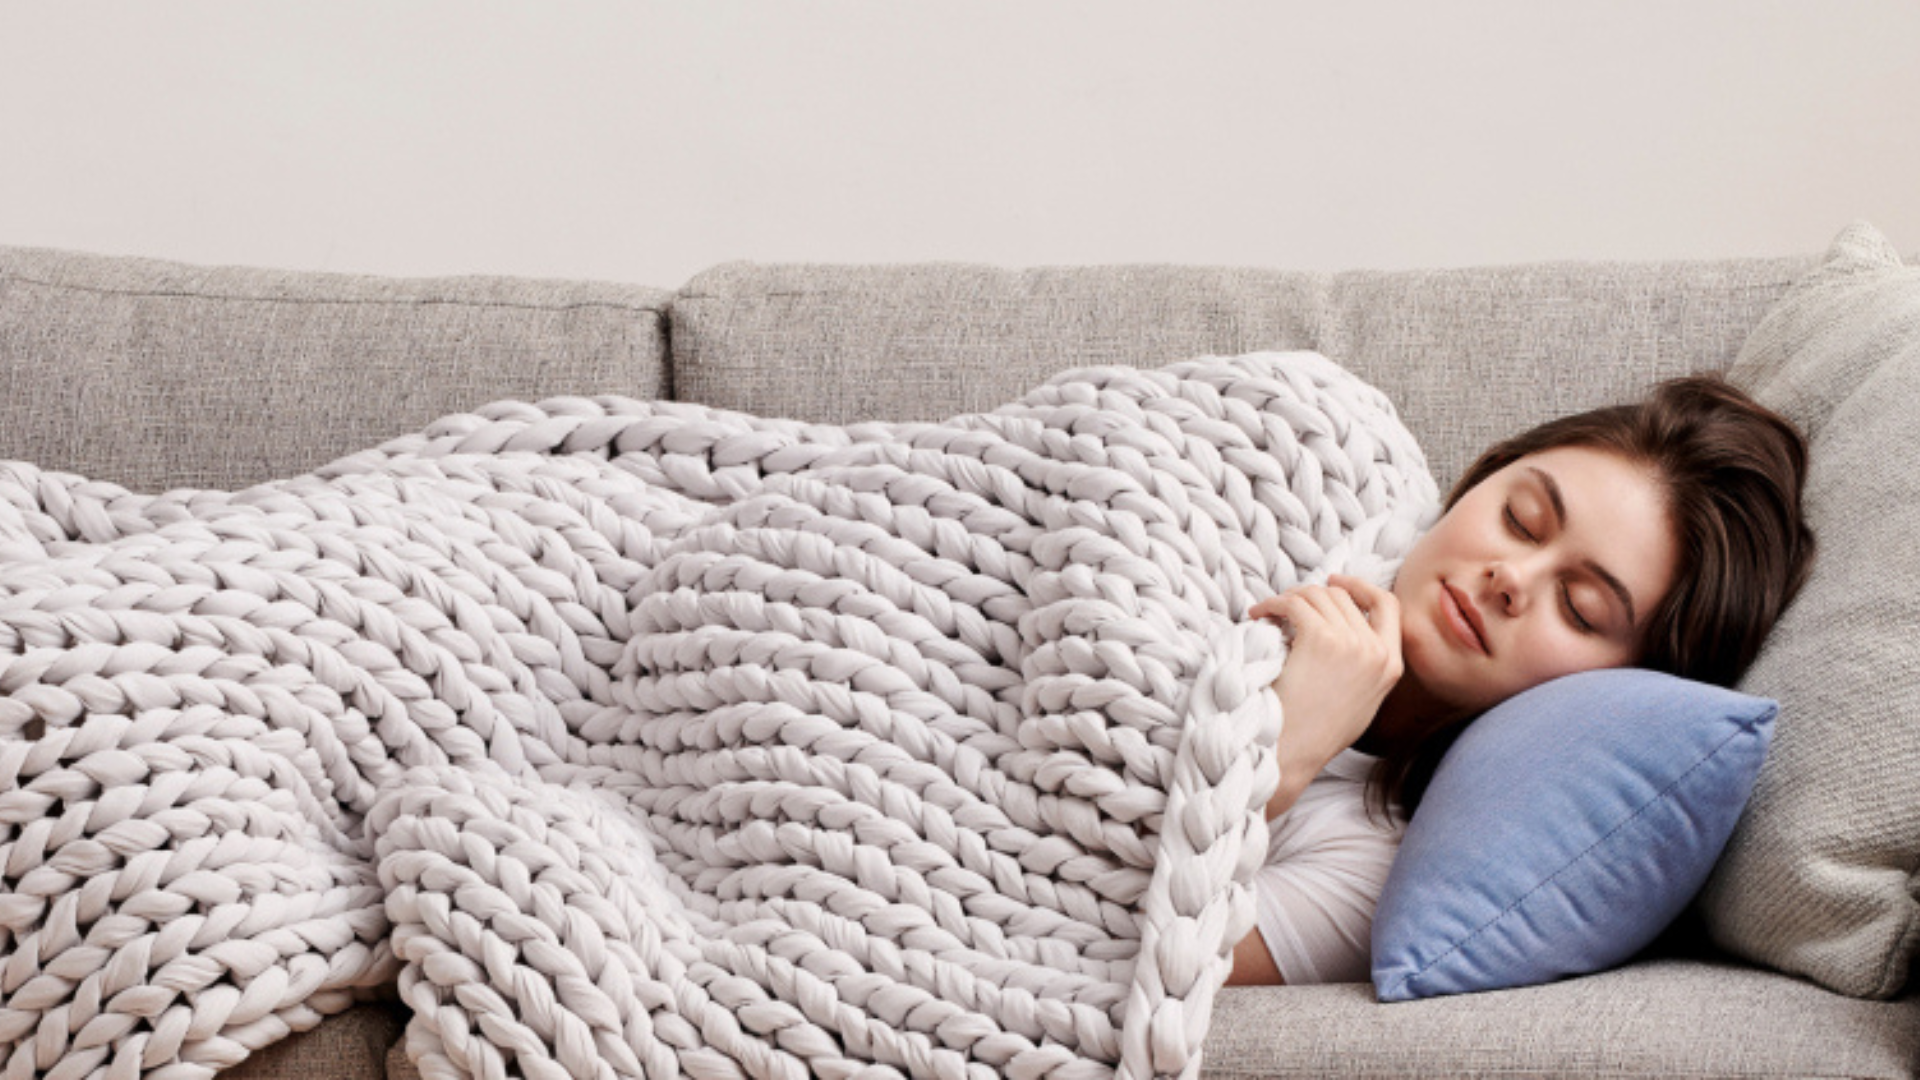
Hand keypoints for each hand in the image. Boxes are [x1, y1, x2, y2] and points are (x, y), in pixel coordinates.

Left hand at [1249, 574, 1402, 817]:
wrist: (1292, 753)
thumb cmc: (1315, 733)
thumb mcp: (1360, 701)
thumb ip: (1365, 665)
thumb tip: (1346, 630)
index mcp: (1391, 665)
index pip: (1388, 604)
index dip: (1360, 587)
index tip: (1334, 583)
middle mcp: (1375, 650)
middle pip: (1344, 596)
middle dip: (1312, 595)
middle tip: (1286, 606)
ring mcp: (1350, 642)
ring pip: (1317, 595)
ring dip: (1289, 599)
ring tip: (1269, 614)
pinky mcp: (1319, 638)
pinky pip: (1293, 603)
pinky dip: (1273, 604)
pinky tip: (1259, 616)